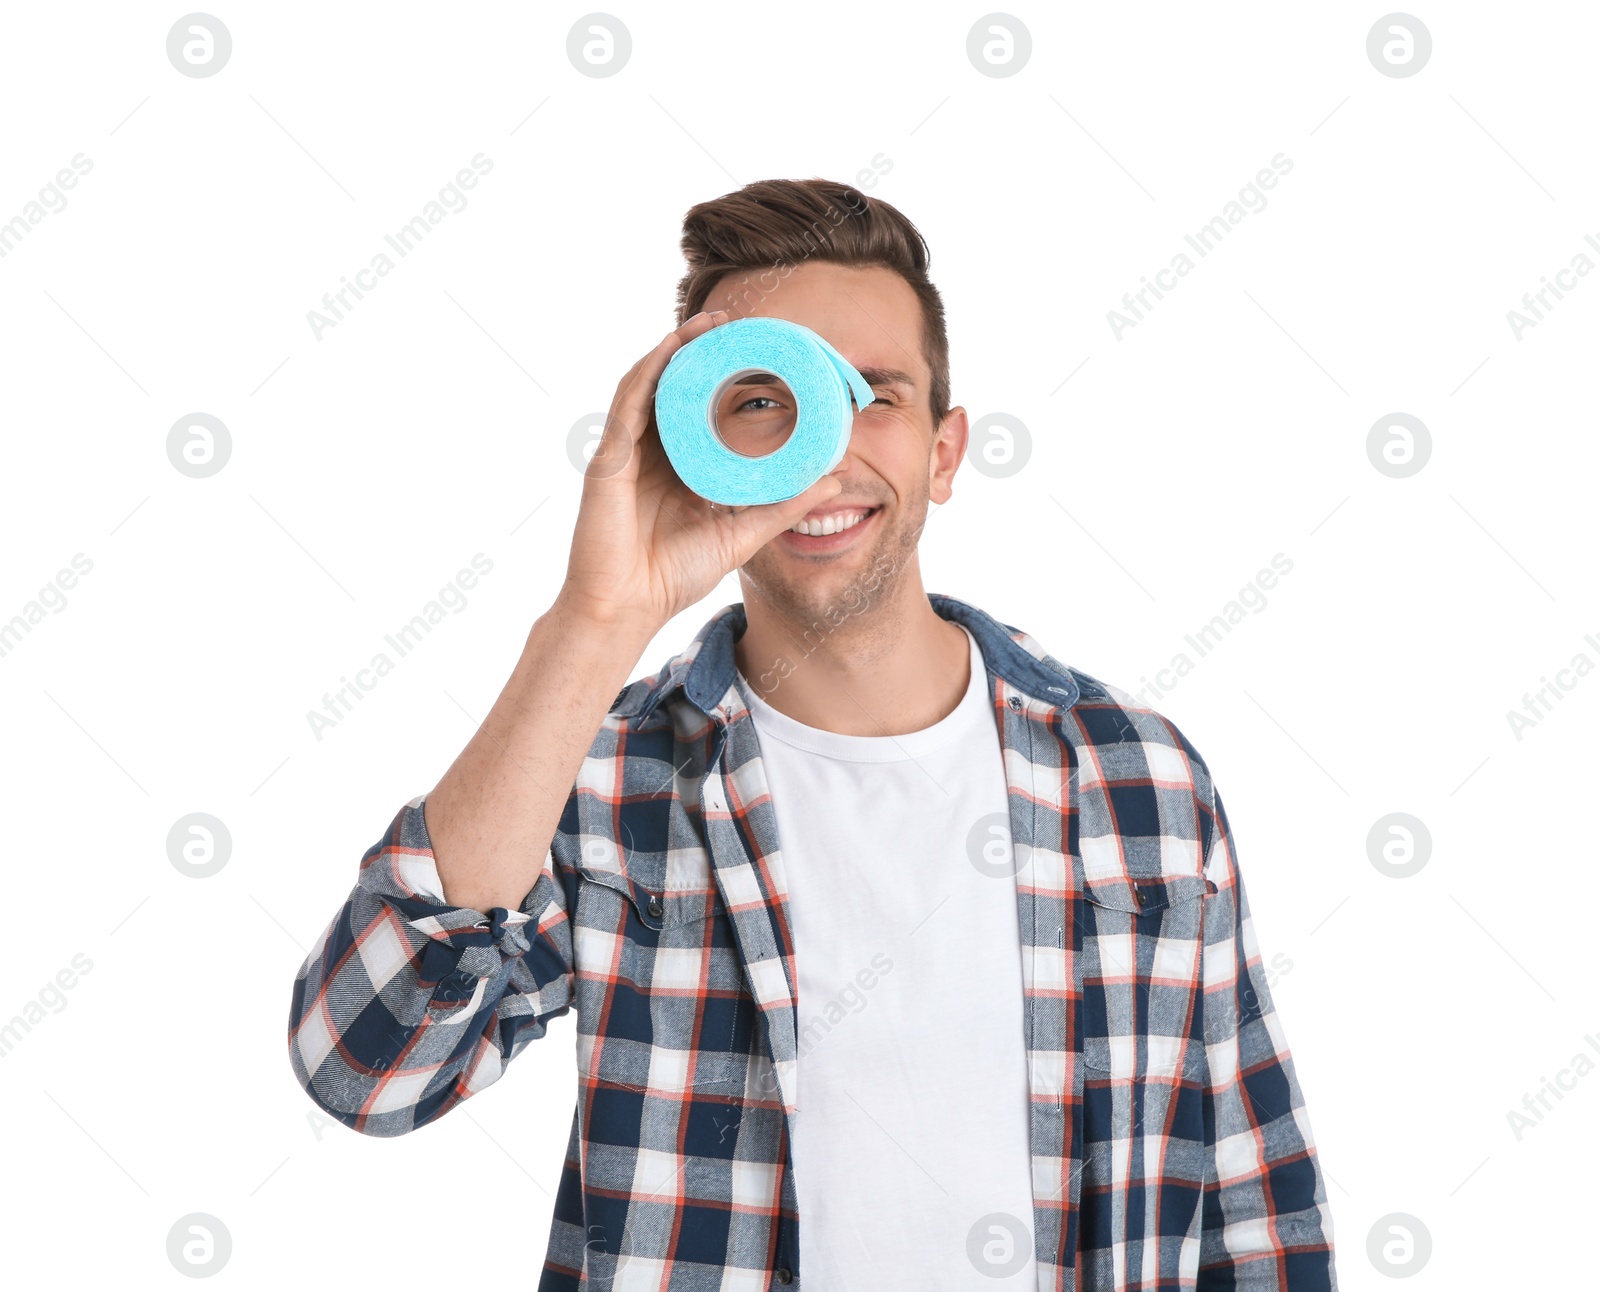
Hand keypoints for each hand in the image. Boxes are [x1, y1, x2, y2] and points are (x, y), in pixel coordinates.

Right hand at [557, 309, 844, 633]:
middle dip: (702, 350)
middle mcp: (650, 450)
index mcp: (677, 465)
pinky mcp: (610, 456)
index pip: (700, 408)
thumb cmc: (672, 576)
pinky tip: (676, 346)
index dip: (724, 376)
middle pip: (674, 385)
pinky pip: (629, 398)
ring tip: (712, 324)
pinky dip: (652, 367)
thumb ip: (784, 506)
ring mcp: (627, 450)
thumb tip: (835, 481)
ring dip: (678, 346)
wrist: (625, 608)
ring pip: (650, 381)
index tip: (760, 354)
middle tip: (739, 324)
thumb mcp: (742, 534)